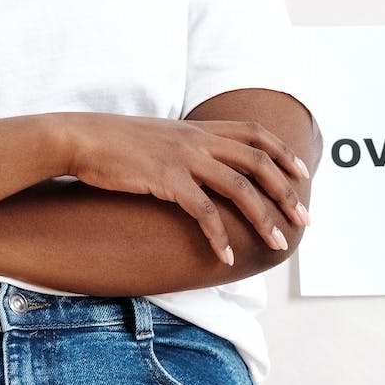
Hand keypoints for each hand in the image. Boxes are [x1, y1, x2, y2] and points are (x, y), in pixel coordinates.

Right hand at [58, 112, 309, 266]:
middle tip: (303, 220)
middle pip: (258, 162)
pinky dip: (218, 235)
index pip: (255, 133)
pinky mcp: (166, 178)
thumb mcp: (160, 137)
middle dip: (286, 192)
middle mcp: (197, 139)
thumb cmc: (116, 142)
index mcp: (198, 128)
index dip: (283, 152)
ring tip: (277, 244)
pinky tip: (224, 256)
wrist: (81, 138)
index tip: (303, 174)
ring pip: (239, 187)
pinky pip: (203, 211)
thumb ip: (187, 147)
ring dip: (263, 218)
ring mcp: (183, 157)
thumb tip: (205, 167)